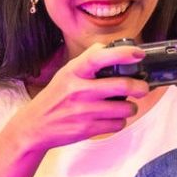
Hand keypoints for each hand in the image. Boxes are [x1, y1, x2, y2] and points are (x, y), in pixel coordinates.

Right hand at [6, 41, 147, 153]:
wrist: (34, 127)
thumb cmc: (54, 98)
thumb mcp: (65, 73)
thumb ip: (87, 60)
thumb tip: (109, 47)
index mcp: (73, 72)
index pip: (99, 57)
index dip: (122, 54)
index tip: (138, 54)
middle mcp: (78, 90)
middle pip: (121, 85)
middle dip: (140, 87)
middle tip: (142, 88)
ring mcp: (83, 111)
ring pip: (124, 108)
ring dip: (130, 107)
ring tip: (124, 106)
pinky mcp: (87, 129)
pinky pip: (117, 124)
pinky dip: (119, 121)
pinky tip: (111, 118)